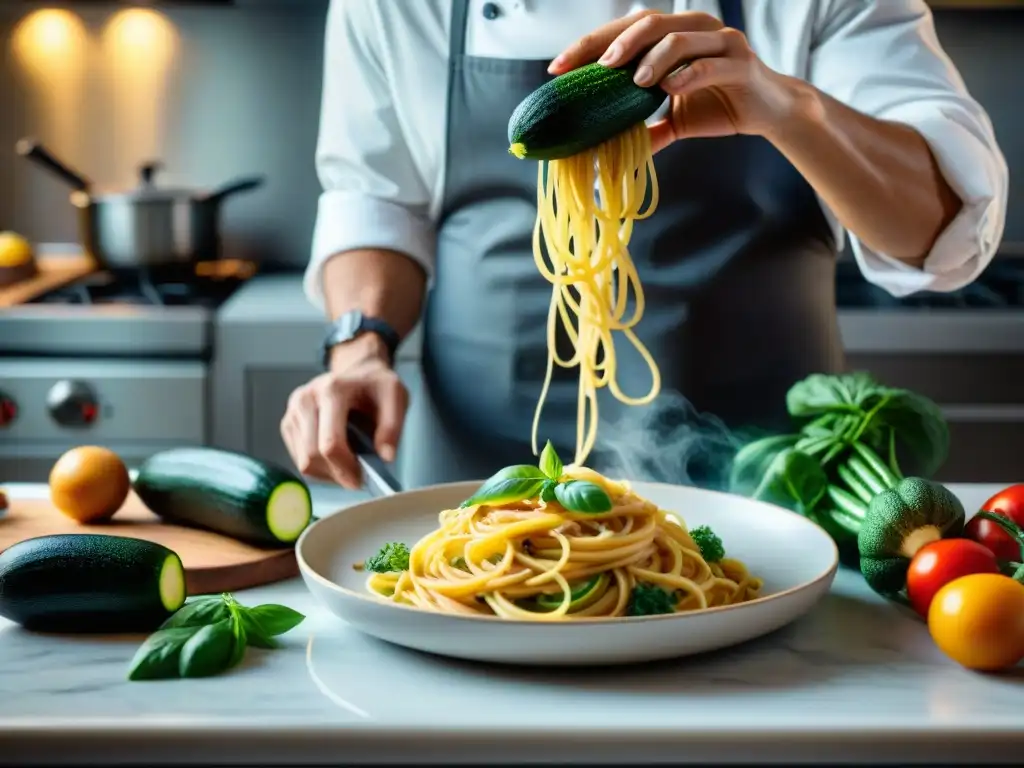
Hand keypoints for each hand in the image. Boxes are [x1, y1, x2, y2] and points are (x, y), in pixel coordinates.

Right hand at [280, 336, 407, 488]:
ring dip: (328, 473)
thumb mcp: (396, 396)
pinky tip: (336, 458)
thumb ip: (393, 426)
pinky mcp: (288, 424)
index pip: (330, 443)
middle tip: (358, 477)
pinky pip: (299, 460)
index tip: (363, 477)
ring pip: (303, 462)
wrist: (358, 372)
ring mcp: (293, 411)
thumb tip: (385, 456)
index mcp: (331, 390)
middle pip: (312, 456)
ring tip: (349, 464)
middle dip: (337, 474)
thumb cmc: (376, 386)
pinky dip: (319, 468)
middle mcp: (305, 399)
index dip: (346, 467)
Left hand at [549, 11, 809, 150]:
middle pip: (648, 24)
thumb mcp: (674, 120)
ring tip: (634, 81)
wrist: (769, 112)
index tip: (558, 67)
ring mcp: (720, 41)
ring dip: (652, 57)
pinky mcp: (741, 61)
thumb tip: (607, 153)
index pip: (623, 32)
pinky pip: (710, 63)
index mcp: (672, 36)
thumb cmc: (718, 106)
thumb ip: (644, 129)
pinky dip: (688, 75)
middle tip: (596, 67)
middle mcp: (694, 29)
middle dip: (615, 43)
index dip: (589, 46)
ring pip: (679, 37)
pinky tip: (670, 89)